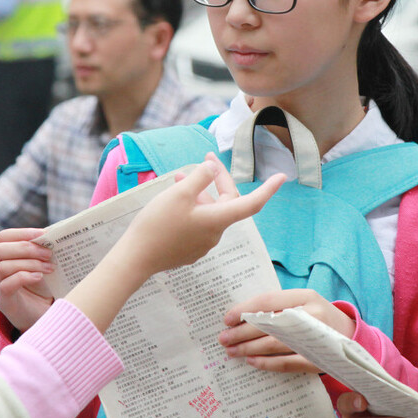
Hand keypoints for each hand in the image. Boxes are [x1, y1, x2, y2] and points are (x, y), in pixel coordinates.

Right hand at [0, 228, 54, 331]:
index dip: (22, 234)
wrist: (39, 310)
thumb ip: (33, 245)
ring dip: (30, 264)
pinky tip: (39, 277)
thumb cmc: (34, 282)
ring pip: (2, 267)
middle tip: (48, 252)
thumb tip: (46, 231)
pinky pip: (6, 284)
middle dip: (25, 249)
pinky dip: (25, 277)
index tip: (43, 234)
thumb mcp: (32, 260)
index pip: (1, 237)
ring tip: (49, 267)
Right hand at [69, 155, 282, 332]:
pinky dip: (191, 207)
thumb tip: (210, 169)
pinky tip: (174, 198)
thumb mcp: (179, 192)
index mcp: (218, 219)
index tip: (282, 177)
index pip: (252, 203)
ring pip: (209, 211)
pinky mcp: (189, 249)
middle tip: (205, 159)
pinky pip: (197, 223)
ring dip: (200, 192)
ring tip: (180, 177)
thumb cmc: (158, 224)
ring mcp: (202, 244)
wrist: (136, 258)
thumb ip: (199, 177)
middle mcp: (215, 233)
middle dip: (217, 179)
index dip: (268, 189)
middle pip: (226, 202)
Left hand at [219, 289, 356, 372]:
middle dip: (242, 333)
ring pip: (275, 344)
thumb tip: (241, 316)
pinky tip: (251, 361)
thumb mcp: (303, 302)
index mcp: (306, 296)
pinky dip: (266, 363)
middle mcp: (312, 316)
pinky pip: (286, 363)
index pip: (268, 301)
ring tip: (232, 351)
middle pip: (269, 324)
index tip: (227, 319)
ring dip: (249, 349)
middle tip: (224, 338)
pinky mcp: (317, 360)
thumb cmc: (318, 317)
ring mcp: (316, 339)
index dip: (245, 310)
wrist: (351, 335)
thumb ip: (278, 306)